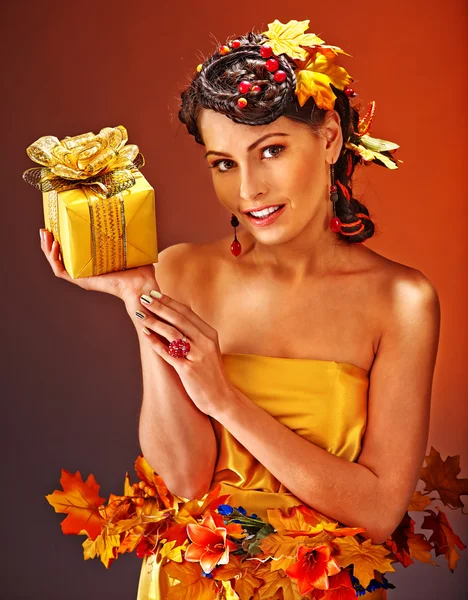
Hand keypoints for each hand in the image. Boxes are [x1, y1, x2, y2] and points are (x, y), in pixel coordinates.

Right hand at [39, 228, 158, 300]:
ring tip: (46, 235)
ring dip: (48, 249)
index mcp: (95, 263)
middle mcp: (86, 270)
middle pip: (61, 256)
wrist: (142, 285)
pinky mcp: (83, 281)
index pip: (74, 251)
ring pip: (57, 263)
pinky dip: (55, 259)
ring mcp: (83, 277)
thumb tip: (128, 215)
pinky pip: (62, 271)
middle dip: (51, 242)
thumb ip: (127, 234)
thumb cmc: (141, 270)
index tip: (59, 225)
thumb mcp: (130, 247)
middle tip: (47, 229)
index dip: (64, 240)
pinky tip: (55, 246)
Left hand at [134, 291, 233, 416]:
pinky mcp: (188, 369)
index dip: (169, 302)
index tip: (155, 294)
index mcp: (209, 334)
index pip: (186, 312)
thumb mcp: (208, 349)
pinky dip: (155, 342)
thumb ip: (195, 334)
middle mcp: (204, 341)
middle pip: (179, 319)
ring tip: (140, 314)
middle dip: (160, 307)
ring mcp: (197, 355)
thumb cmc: (210, 373)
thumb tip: (174, 319)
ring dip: (154, 322)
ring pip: (172, 333)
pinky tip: (145, 334)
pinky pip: (168, 352)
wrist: (221, 398)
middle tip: (144, 298)